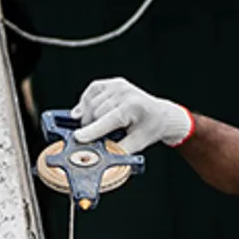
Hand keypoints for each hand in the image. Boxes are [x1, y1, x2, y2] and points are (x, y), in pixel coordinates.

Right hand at [72, 78, 193, 153]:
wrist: (160, 115)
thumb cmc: (150, 128)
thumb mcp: (138, 143)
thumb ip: (118, 149)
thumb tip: (101, 156)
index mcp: (134, 107)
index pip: (108, 119)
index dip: (92, 130)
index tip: (78, 137)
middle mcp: (125, 93)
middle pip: (95, 113)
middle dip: (93, 127)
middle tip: (101, 137)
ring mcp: (117, 85)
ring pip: (90, 104)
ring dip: (90, 117)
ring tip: (104, 126)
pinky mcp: (110, 83)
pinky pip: (90, 94)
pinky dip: (87, 104)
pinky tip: (93, 113)